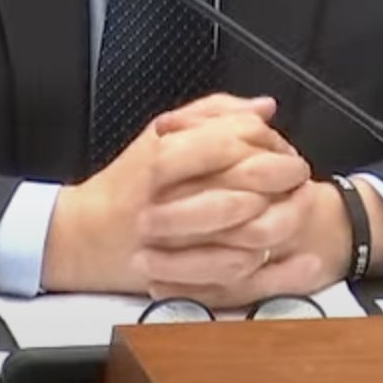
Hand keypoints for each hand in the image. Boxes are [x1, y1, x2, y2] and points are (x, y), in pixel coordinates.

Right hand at [42, 95, 287, 294]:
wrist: (84, 236)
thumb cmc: (124, 184)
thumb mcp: (160, 135)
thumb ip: (212, 115)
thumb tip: (263, 108)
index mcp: (163, 160)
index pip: (229, 141)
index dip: (267, 142)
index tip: (286, 146)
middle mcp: (170, 199)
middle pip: (245, 182)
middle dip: (282, 177)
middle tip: (299, 175)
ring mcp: (177, 241)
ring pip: (246, 228)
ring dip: (280, 217)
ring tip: (294, 207)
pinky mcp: (182, 274)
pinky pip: (233, 269)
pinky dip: (261, 258)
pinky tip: (274, 248)